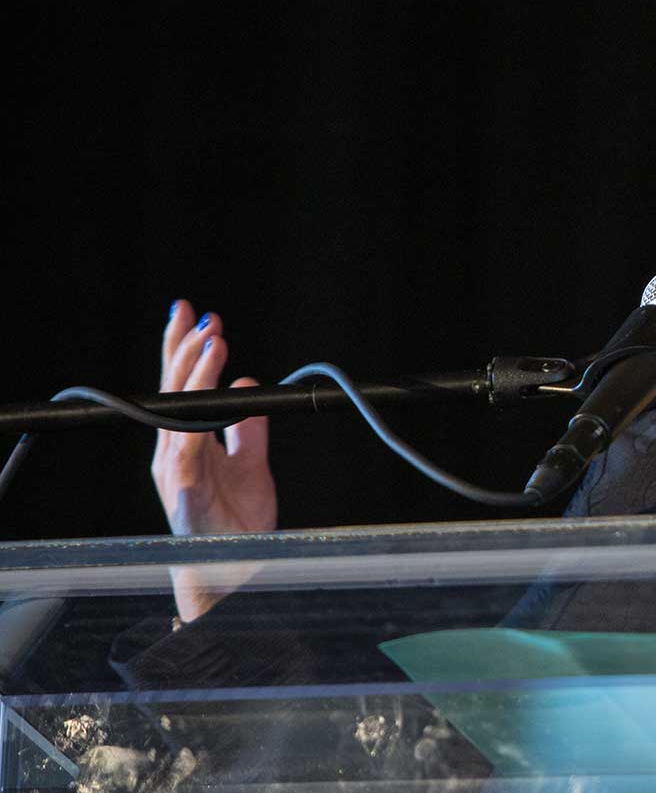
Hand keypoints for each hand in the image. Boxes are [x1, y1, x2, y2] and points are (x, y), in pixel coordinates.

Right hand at [151, 300, 277, 620]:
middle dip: (186, 349)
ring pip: (179, 411)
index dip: (185, 349)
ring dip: (195, 374)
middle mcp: (174, 451)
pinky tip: (208, 394)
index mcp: (187, 441)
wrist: (236, 569)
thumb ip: (248, 429)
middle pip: (173, 389)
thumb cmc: (237, 523)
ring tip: (214, 343)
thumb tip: (247, 385)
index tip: (195, 314)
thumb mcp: (253, 465)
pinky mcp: (184, 491)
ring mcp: (175, 470)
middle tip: (205, 318)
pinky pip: (187, 449)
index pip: (181, 386)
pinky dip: (196, 420)